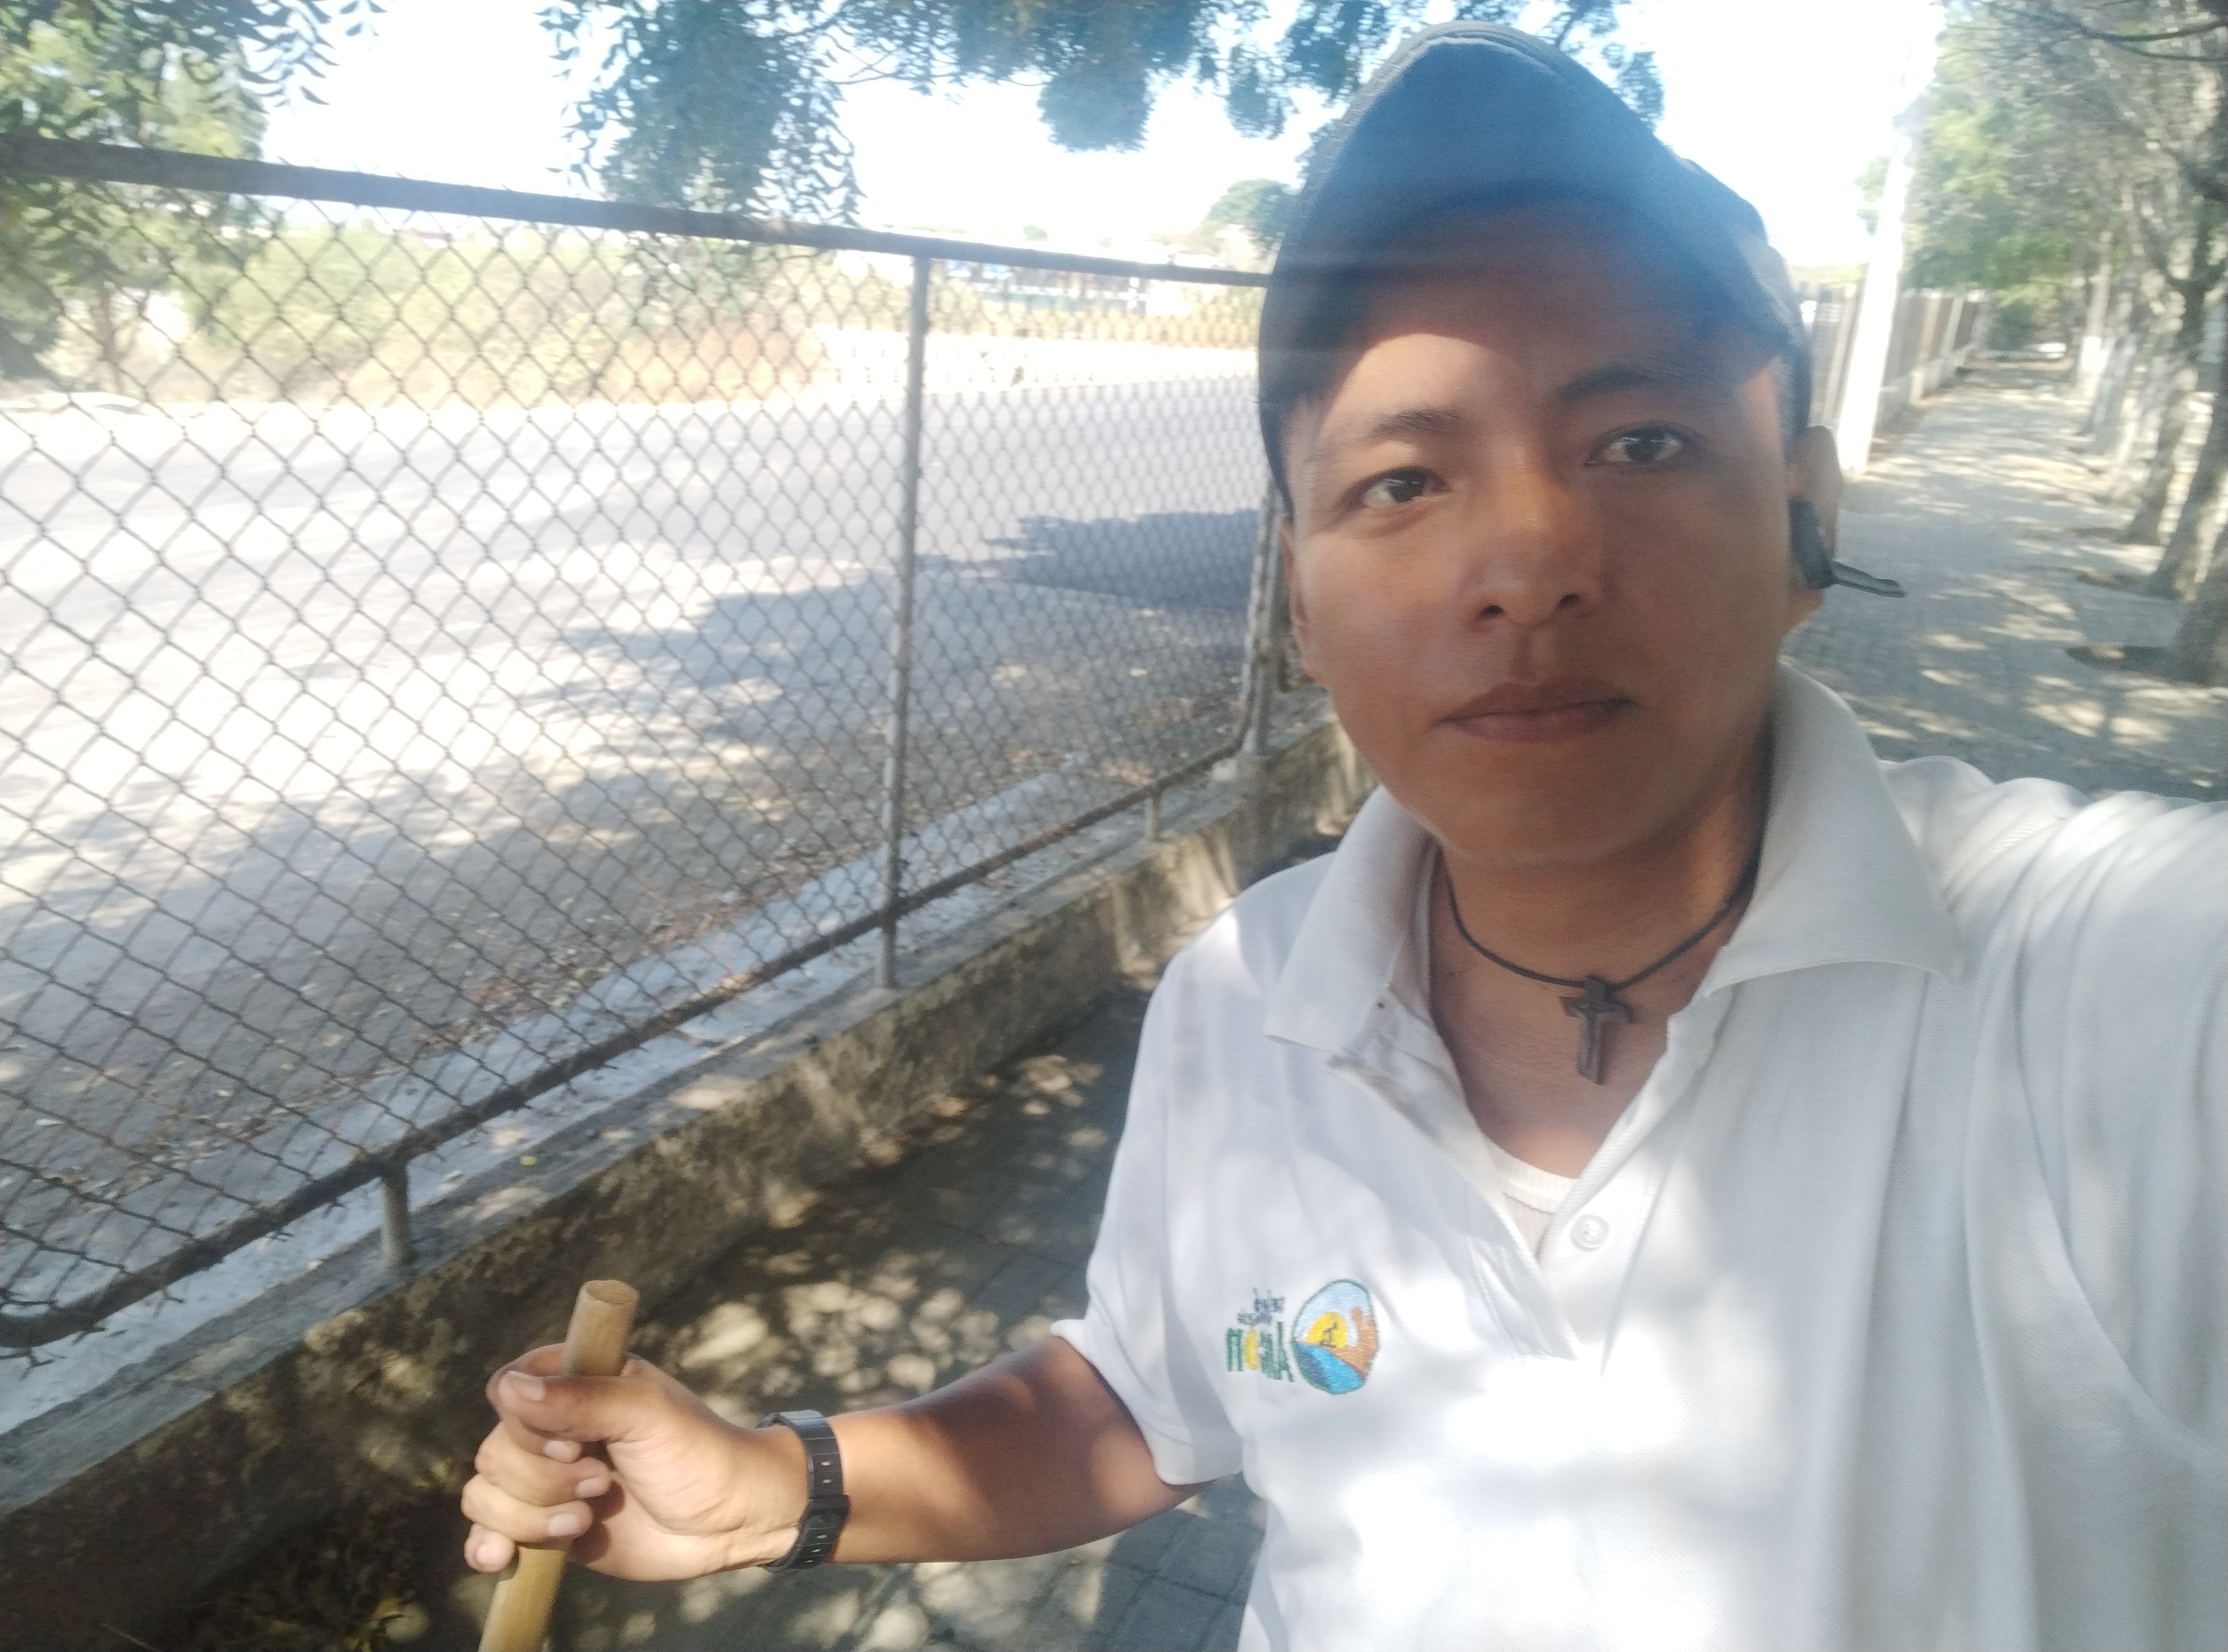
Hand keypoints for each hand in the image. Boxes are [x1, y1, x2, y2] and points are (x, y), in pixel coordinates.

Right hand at [460, 1345, 806, 1580]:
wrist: (730, 1522)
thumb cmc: (699, 1454)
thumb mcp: (648, 1415)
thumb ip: (582, 1399)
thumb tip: (509, 1389)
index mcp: (577, 1381)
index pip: (507, 1388)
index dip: (527, 1423)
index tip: (575, 1443)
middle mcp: (554, 1428)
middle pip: (494, 1449)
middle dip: (543, 1477)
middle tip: (601, 1482)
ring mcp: (547, 1479)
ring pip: (486, 1493)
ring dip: (531, 1515)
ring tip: (586, 1519)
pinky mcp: (547, 1526)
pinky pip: (489, 1532)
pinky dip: (488, 1545)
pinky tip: (501, 1558)